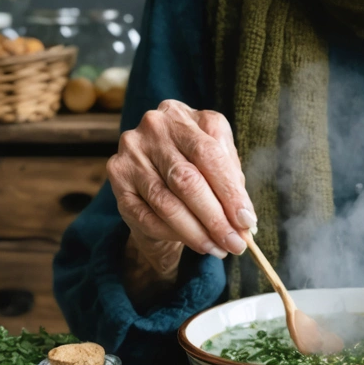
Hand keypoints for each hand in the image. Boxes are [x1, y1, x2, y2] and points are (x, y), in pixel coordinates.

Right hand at [107, 100, 255, 294]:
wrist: (158, 164)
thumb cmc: (197, 160)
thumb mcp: (218, 159)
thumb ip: (231, 181)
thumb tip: (245, 221)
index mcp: (186, 116)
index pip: (211, 155)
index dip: (230, 192)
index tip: (246, 222)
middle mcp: (155, 128)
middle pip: (187, 180)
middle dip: (215, 218)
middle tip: (234, 244)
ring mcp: (131, 152)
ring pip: (165, 202)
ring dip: (195, 232)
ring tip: (217, 248)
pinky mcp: (117, 176)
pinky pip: (144, 214)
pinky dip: (171, 233)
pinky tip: (192, 242)